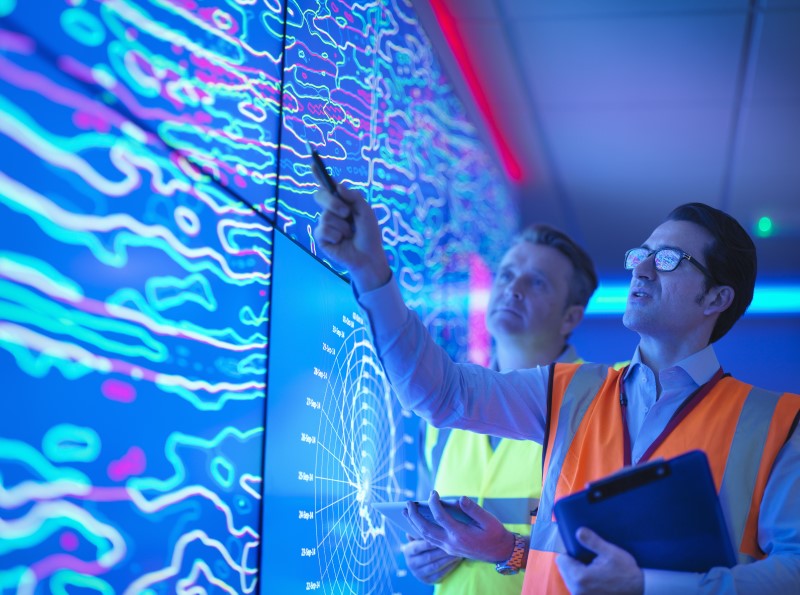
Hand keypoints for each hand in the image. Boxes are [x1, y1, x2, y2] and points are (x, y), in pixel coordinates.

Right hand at [312, 181, 390, 292]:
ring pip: (326, 216)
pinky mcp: (321, 237)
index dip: (319, 174)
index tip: (313, 163)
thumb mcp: (366, 212)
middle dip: (333, 203)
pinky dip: (337, 236)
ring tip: (350, 234)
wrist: (369, 256)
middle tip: (347, 213)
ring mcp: (324, 224)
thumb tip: (338, 186)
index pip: (327, 185)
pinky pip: (324, 230)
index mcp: (341, 202)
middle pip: (320, 196)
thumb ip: (353, 197)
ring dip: (342, 226)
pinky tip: (342, 242)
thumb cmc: (369, 234)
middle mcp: (330, 210)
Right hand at [401, 535, 462, 583]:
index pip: (417, 546)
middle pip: (429, 556)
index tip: (441, 534)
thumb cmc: (423, 544)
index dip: (429, 541)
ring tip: (459, 550)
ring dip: (448, 557)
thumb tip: (414, 514)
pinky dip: (450, 566)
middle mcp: (411, 563)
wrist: (422, 564)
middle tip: (455, 542)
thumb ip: (419, 529)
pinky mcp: (428, 581)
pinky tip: (457, 559)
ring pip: (436, 565)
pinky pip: (441, 574)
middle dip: (442, 549)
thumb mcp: (418, 537)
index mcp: (408, 551)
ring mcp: (419, 574)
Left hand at [404, 491, 518, 562]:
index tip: (433, 492)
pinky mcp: (449, 549)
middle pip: (426, 529)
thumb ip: (473, 509)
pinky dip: (421, 531)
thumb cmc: (495, 534)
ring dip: (414, 524)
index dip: (434, 503)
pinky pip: (430, 540)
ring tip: (406, 512)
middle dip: (414, 516)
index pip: (440, 517)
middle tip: (407, 503)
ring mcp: (449, 548)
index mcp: (460, 534)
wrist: (500, 552)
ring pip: (426, 536)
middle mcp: (451, 543)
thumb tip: (460, 498)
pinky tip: (416, 523)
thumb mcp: (489, 520)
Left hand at [555, 528, 643, 594]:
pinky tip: (595, 578)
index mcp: (580, 577)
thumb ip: (592, 541)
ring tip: (593, 568)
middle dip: (573, 562)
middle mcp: (577, 590)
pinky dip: (582, 581)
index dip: (570, 552)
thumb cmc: (626, 572)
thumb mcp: (610, 552)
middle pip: (564, 570)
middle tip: (589, 558)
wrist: (641, 590)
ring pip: (570, 579)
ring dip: (577, 572)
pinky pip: (577, 587)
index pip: (561, 560)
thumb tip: (578, 531)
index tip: (581, 550)